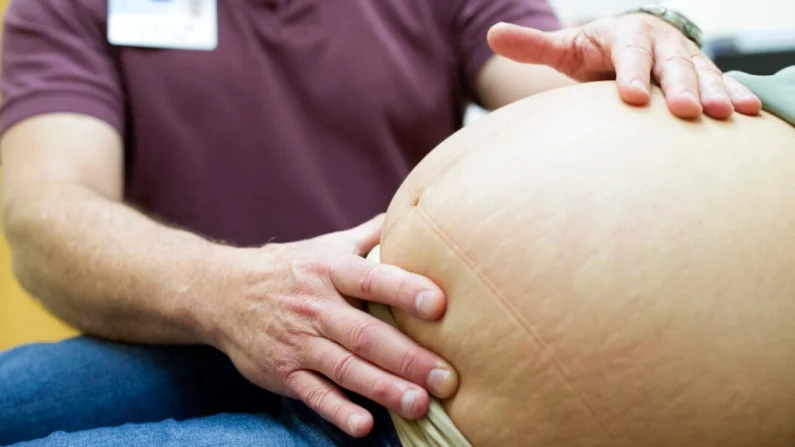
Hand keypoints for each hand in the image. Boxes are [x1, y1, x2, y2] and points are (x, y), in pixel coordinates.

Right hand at [204, 214, 457, 437]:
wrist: (222, 294)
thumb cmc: (288, 268)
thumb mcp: (325, 246)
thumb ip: (369, 236)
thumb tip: (413, 213)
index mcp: (330, 271)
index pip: (371, 279)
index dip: (405, 290)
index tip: (440, 305)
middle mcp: (316, 307)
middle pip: (365, 335)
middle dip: (407, 358)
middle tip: (446, 378)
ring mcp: (298, 342)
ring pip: (345, 369)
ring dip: (383, 389)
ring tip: (418, 404)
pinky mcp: (284, 373)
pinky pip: (314, 395)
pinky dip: (338, 410)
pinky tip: (364, 425)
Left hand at [487, 15, 762, 119]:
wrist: (629, 48)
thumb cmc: (593, 53)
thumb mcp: (566, 49)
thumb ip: (534, 46)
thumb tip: (494, 33)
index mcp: (625, 35)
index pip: (628, 53)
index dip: (631, 73)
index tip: (631, 97)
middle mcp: (660, 43)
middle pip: (672, 64)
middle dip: (680, 86)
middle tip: (685, 112)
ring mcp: (685, 58)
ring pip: (702, 74)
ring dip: (715, 93)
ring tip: (725, 114)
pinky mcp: (703, 74)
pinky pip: (722, 83)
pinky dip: (736, 95)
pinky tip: (749, 113)